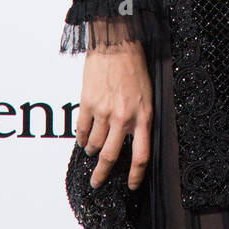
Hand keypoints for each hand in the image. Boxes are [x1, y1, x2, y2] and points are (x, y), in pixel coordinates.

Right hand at [75, 21, 152, 191]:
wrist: (117, 43)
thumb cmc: (135, 66)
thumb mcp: (147, 95)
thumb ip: (140, 118)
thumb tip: (133, 138)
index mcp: (143, 116)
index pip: (141, 155)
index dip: (136, 175)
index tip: (131, 185)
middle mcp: (124, 117)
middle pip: (110, 156)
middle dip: (102, 175)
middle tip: (98, 183)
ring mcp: (103, 111)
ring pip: (94, 144)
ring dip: (92, 151)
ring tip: (92, 150)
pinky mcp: (87, 103)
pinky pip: (81, 130)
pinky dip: (81, 138)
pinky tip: (83, 139)